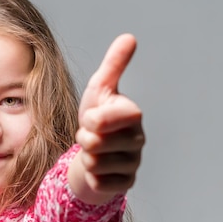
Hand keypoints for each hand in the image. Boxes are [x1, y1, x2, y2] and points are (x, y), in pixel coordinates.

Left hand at [69, 33, 144, 204]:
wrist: (94, 150)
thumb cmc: (98, 116)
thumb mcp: (100, 88)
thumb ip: (114, 64)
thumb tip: (129, 37)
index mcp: (133, 114)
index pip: (102, 119)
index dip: (90, 120)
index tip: (92, 118)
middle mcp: (138, 140)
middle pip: (94, 143)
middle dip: (84, 139)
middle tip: (92, 135)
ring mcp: (134, 163)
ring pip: (94, 164)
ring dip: (86, 158)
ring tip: (95, 150)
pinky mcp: (126, 184)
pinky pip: (99, 183)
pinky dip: (91, 177)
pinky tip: (99, 169)